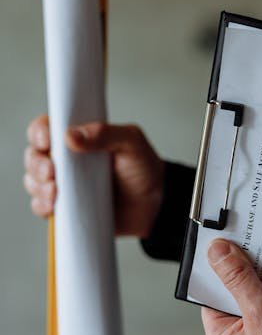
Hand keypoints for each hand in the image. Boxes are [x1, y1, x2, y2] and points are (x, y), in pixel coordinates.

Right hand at [23, 114, 165, 237]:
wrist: (154, 204)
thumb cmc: (142, 168)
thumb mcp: (132, 142)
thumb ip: (106, 133)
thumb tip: (71, 135)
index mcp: (77, 137)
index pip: (46, 127)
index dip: (39, 132)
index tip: (46, 141)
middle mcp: (65, 159)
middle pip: (33, 155)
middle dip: (36, 163)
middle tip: (51, 172)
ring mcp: (63, 184)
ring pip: (33, 181)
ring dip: (37, 186)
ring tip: (55, 192)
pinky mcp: (65, 207)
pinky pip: (41, 206)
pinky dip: (41, 206)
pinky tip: (52, 207)